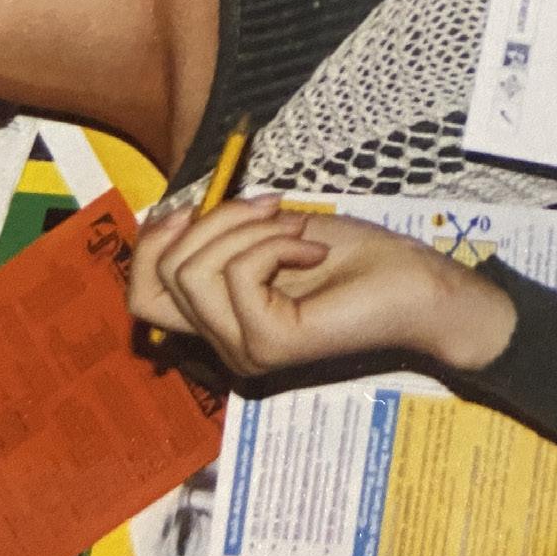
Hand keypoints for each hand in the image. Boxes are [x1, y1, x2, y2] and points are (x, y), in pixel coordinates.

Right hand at [129, 196, 515, 374]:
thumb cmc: (356, 259)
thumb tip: (171, 213)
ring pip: (193, 272)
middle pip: (156, 279)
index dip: (150, 242)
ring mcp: (244, 350)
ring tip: (294, 230)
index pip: (140, 295)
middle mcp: (224, 343)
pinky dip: (273, 244)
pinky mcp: (269, 344)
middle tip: (265, 208)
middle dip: (202, 223)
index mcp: (219, 318)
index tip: (194, 205)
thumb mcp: (270, 232)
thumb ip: (219, 234)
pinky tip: (312, 251)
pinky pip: (238, 274)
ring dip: (244, 229)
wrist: (416, 286)